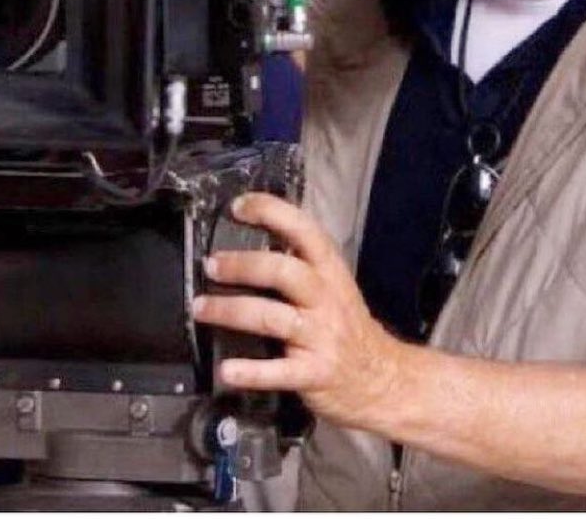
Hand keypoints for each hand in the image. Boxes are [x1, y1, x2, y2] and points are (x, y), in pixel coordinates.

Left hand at [192, 192, 402, 431]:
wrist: (384, 380)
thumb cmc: (348, 328)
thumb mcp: (333, 287)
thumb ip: (300, 265)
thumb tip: (251, 241)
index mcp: (330, 272)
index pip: (304, 230)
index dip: (270, 212)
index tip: (239, 206)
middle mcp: (326, 299)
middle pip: (283, 271)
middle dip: (242, 265)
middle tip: (211, 266)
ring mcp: (321, 337)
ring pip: (272, 317)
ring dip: (230, 311)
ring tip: (201, 309)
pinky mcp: (315, 374)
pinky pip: (279, 372)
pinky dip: (251, 371)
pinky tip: (227, 369)